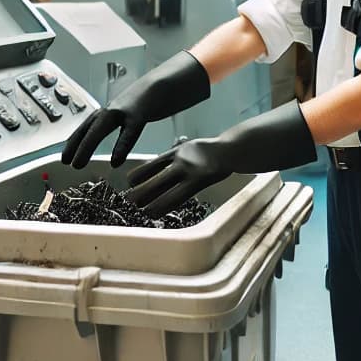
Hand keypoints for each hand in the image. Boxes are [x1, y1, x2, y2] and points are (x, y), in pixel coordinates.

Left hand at [61, 51, 210, 167]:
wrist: (171, 79)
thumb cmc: (153, 98)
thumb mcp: (133, 110)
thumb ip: (123, 121)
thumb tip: (117, 132)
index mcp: (113, 109)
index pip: (88, 125)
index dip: (75, 140)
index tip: (65, 156)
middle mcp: (115, 108)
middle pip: (89, 126)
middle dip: (75, 144)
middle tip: (65, 162)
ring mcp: (127, 108)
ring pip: (101, 127)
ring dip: (87, 145)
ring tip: (78, 164)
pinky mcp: (142, 111)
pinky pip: (129, 131)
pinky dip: (121, 145)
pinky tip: (115, 161)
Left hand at [124, 102, 316, 216]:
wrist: (232, 148)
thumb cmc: (213, 151)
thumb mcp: (191, 147)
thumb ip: (177, 154)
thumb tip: (167, 162)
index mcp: (176, 151)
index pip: (151, 164)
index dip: (138, 175)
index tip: (129, 183)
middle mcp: (178, 160)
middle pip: (152, 177)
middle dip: (138, 189)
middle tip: (128, 200)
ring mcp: (188, 170)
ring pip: (160, 187)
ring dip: (146, 200)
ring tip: (137, 209)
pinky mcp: (198, 181)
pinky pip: (176, 196)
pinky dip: (162, 206)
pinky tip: (153, 213)